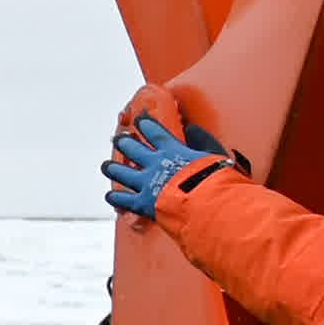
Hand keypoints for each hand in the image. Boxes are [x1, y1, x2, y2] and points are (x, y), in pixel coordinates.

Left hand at [102, 114, 240, 219]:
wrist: (207, 204)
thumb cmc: (217, 181)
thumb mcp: (215, 154)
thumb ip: (203, 140)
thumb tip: (193, 128)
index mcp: (173, 150)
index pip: (155, 132)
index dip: (145, 125)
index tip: (140, 120)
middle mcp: (155, 164)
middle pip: (132, 148)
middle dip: (124, 142)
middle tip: (119, 139)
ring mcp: (146, 183)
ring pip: (121, 172)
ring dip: (113, 168)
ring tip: (107, 166)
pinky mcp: (143, 203)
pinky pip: (124, 200)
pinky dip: (116, 198)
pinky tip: (111, 197)